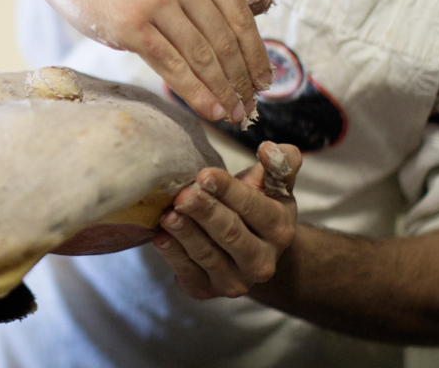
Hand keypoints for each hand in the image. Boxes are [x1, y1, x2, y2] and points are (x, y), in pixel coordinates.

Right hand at [37, 0, 273, 122]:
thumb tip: (261, 2)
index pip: (241, 17)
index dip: (256, 55)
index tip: (263, 81)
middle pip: (225, 41)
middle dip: (241, 80)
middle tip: (249, 106)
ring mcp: (158, 1)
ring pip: (202, 57)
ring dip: (222, 92)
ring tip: (232, 114)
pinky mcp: (132, 25)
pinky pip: (173, 66)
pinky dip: (196, 92)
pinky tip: (209, 109)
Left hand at [153, 142, 300, 298]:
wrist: (250, 253)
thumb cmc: (256, 208)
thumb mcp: (274, 187)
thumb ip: (279, 165)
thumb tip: (270, 148)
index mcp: (279, 230)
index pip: (255, 208)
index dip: (229, 191)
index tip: (205, 174)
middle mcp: (262, 262)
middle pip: (231, 234)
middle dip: (205, 212)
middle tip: (183, 194)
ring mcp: (234, 281)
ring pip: (207, 255)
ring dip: (186, 234)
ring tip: (167, 214)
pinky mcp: (206, 290)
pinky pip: (188, 273)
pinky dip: (173, 255)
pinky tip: (159, 237)